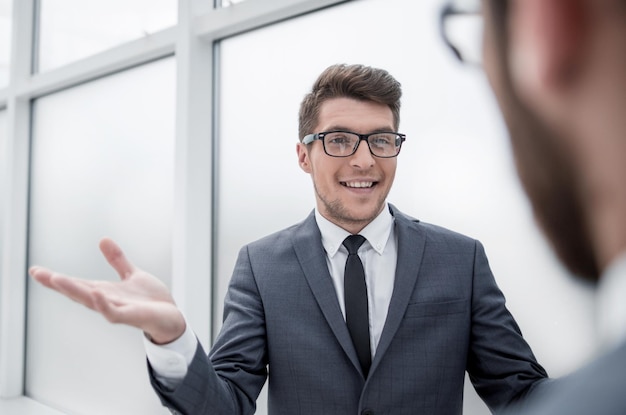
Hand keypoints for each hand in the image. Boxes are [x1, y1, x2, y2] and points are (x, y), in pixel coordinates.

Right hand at [29, 237, 185, 344]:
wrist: (171, 318)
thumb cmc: (150, 301)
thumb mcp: (132, 274)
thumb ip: (117, 260)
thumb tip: (103, 240)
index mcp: (104, 291)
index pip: (76, 283)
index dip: (56, 278)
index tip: (35, 271)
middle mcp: (106, 301)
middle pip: (77, 292)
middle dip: (57, 283)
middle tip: (38, 274)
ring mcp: (117, 309)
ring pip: (91, 301)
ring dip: (74, 291)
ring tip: (57, 279)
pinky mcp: (130, 316)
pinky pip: (113, 312)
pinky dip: (103, 304)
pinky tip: (95, 293)